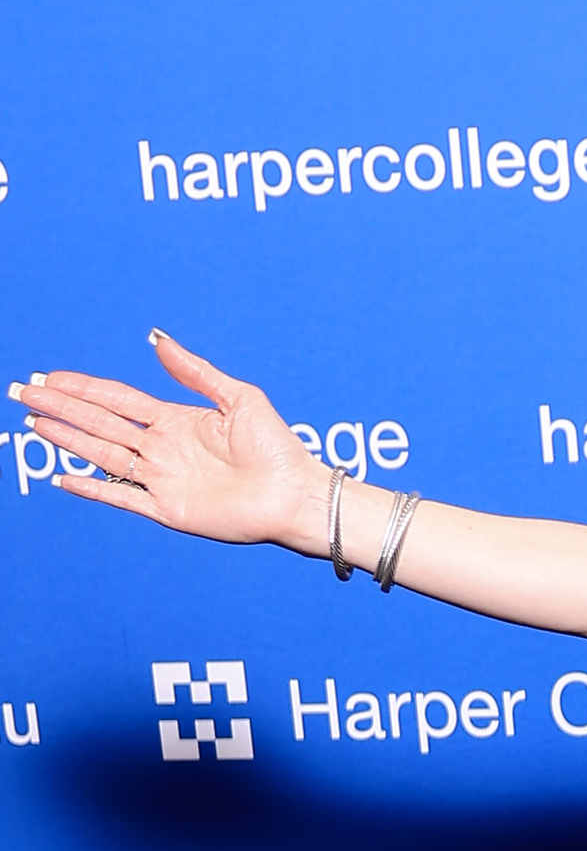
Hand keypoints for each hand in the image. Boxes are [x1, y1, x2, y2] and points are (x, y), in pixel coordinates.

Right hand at [8, 332, 324, 552]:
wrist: (295, 495)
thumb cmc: (277, 448)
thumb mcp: (238, 397)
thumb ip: (194, 371)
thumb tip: (156, 340)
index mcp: (176, 421)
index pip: (117, 400)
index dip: (82, 388)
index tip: (50, 377)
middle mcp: (163, 449)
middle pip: (100, 423)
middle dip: (61, 408)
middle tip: (22, 392)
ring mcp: (162, 480)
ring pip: (103, 455)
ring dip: (68, 439)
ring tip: (34, 422)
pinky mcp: (168, 509)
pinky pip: (123, 497)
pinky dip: (93, 488)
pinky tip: (65, 476)